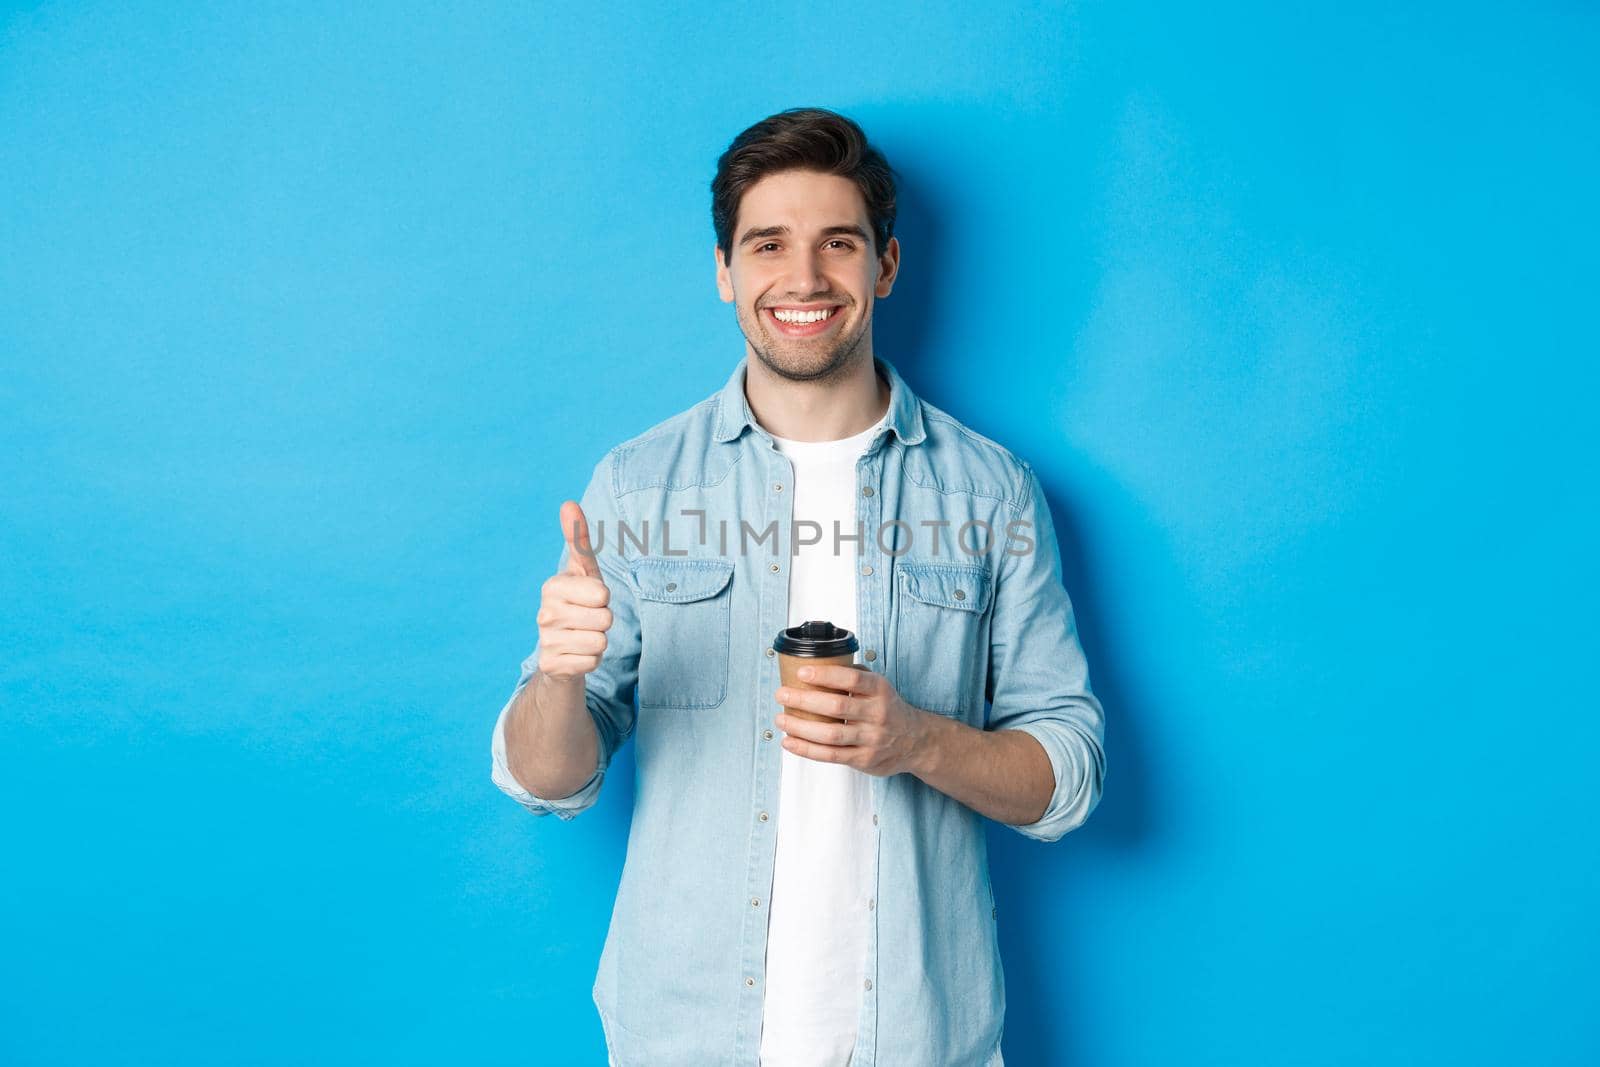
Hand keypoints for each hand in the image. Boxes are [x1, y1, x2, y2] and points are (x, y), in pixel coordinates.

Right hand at [535, 500, 612, 680]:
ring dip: (598, 642)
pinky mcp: (551, 666)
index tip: (590, 599)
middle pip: (604, 618)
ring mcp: (545, 641)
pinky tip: (576, 655)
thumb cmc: (578, 605)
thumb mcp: (583, 573)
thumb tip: (568, 503)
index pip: (602, 593)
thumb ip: (579, 540)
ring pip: (600, 642)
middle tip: (588, 621)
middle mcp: (544, 613)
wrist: (560, 652)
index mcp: (552, 587)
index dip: (603, 599)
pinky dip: (590, 661)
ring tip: (582, 637)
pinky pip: (592, 662)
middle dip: (603, 622)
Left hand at [773, 665, 933, 776]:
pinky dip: (806, 749)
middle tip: (782, 695)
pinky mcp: (863, 759)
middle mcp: (877, 714)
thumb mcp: (879, 686)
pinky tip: (789, 742)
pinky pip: (830, 755)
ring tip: (781, 719)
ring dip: (800, 727)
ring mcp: (871, 739)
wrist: (914, 741)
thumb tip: (818, 665)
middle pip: (836, 707)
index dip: (825, 675)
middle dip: (804, 700)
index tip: (801, 673)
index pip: (851, 680)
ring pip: (830, 734)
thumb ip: (854, 675)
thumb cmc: (887, 708)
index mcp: (879, 690)